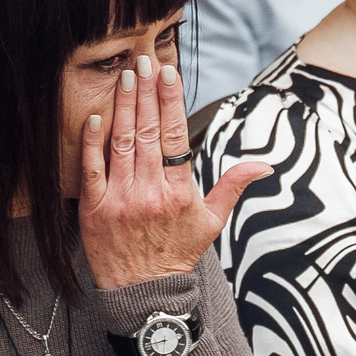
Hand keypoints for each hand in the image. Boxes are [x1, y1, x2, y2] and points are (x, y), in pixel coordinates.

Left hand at [79, 54, 269, 290]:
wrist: (144, 294)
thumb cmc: (177, 255)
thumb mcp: (212, 222)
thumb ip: (233, 186)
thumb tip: (264, 165)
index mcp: (179, 193)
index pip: (174, 136)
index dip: (170, 102)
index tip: (168, 74)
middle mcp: (149, 193)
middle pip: (146, 132)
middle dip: (145, 93)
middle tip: (143, 62)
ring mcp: (120, 200)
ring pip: (121, 143)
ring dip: (122, 107)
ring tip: (125, 77)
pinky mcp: (95, 210)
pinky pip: (92, 169)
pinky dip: (92, 141)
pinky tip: (95, 115)